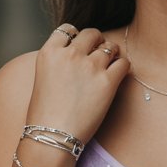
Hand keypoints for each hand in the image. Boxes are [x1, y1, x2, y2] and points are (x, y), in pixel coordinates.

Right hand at [26, 24, 129, 144]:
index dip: (76, 37)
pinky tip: (118, 76)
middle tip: (99, 54)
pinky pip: (124, 63)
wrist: (52, 137)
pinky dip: (122, 67)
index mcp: (49, 52)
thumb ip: (58, 63)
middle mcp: (70, 54)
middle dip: (97, 42)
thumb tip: (76, 58)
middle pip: (91, 33)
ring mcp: (90, 66)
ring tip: (109, 66)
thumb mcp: (43, 79)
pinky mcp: (108, 81)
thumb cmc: (44, 115)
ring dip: (112, 54)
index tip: (80, 47)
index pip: (68, 29)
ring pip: (110, 46)